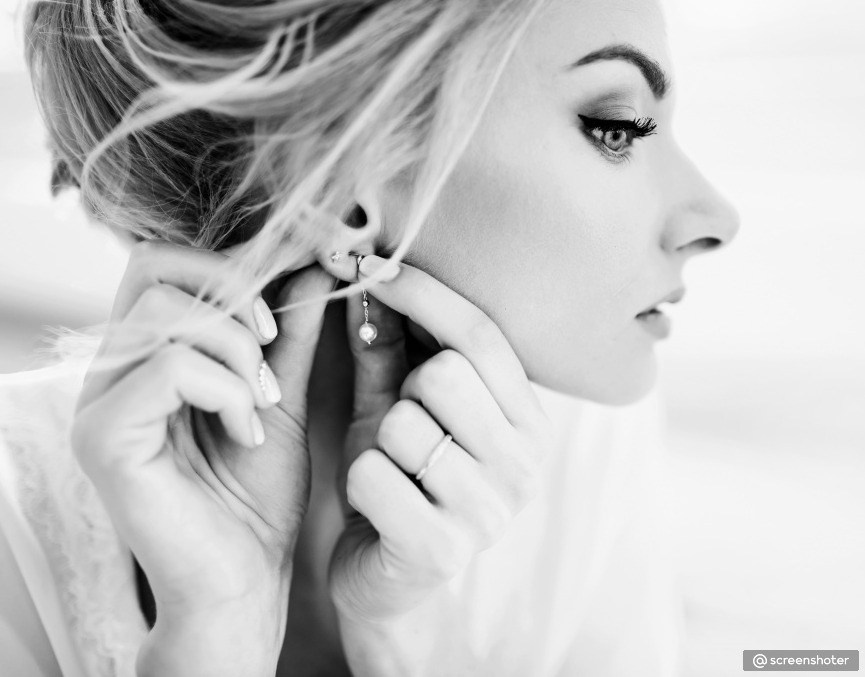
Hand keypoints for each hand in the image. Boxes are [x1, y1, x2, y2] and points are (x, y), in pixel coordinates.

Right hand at [70, 240, 332, 674]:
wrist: (246, 579)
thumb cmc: (256, 495)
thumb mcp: (278, 397)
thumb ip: (289, 334)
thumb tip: (313, 265)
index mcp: (144, 356)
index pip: (164, 264)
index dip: (231, 267)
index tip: (283, 306)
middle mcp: (111, 372)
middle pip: (153, 268)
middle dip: (232, 294)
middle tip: (271, 348)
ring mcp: (98, 403)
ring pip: (164, 313)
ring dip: (235, 350)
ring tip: (261, 404)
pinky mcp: (104, 438)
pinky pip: (167, 369)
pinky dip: (224, 390)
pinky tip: (246, 433)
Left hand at [326, 255, 553, 673]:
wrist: (386, 575)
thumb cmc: (400, 477)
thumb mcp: (397, 404)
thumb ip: (391, 344)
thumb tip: (370, 268)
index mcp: (528, 420)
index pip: (481, 333)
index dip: (420, 291)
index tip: (366, 262)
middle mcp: (526, 464)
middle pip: (447, 373)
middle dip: (405, 391)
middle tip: (403, 424)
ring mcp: (492, 512)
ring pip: (405, 424)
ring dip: (380, 442)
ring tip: (393, 469)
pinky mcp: (444, 551)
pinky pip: (374, 475)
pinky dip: (359, 481)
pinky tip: (376, 506)